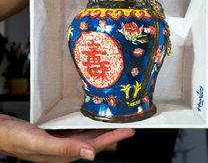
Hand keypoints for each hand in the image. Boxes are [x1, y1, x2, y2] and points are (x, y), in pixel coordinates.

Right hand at [0, 114, 134, 161]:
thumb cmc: (15, 138)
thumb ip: (64, 148)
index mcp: (64, 153)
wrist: (1, 131)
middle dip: (112, 133)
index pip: (95, 146)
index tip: (129, 131)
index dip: (113, 138)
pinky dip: (87, 124)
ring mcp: (61, 140)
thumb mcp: (39, 143)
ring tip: (114, 121)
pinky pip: (77, 129)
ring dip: (102, 128)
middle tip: (126, 124)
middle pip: (95, 141)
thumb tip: (90, 154)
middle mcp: (65, 148)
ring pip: (87, 134)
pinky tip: (91, 119)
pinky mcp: (57, 133)